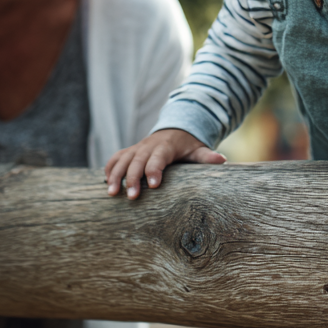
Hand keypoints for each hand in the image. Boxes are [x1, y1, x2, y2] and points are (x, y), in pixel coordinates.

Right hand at [103, 129, 225, 198]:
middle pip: (137, 160)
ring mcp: (137, 148)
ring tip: (111, 194)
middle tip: (131, 197)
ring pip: (122, 159)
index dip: (154, 170)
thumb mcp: (198, 149)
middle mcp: (148, 145)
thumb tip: (221, 160)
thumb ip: (207, 156)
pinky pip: (116, 158)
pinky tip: (106, 183)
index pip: (158, 157)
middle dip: (132, 178)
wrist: (175, 130)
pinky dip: (109, 168)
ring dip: (116, 175)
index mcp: (166, 146)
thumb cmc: (188, 146)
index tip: (153, 185)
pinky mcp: (130, 151)